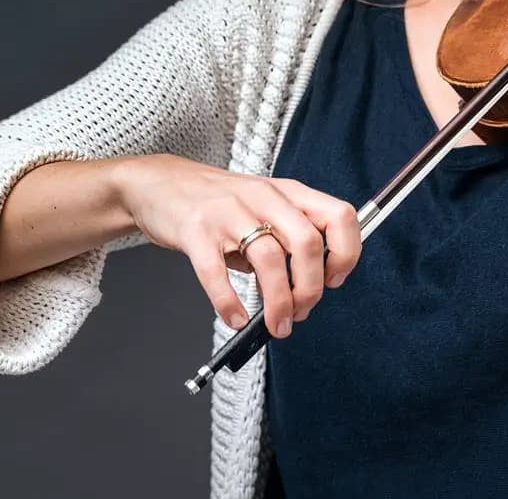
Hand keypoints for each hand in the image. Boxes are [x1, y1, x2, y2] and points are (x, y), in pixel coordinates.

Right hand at [111, 155, 360, 338]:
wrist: (160, 183)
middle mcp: (264, 197)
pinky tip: (235, 317)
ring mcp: (228, 212)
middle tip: (301, 311)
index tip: (334, 279)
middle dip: (310, 288)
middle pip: (307, 243)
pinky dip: (229, 303)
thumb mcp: (264, 206)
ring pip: (268, 260)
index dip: (346, 253)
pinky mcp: (196, 230)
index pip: (339, 216)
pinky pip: (217, 273)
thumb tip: (304, 290)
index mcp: (288, 192)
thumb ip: (286, 238)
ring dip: (278, 303)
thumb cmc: (217, 200)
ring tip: (275, 324)